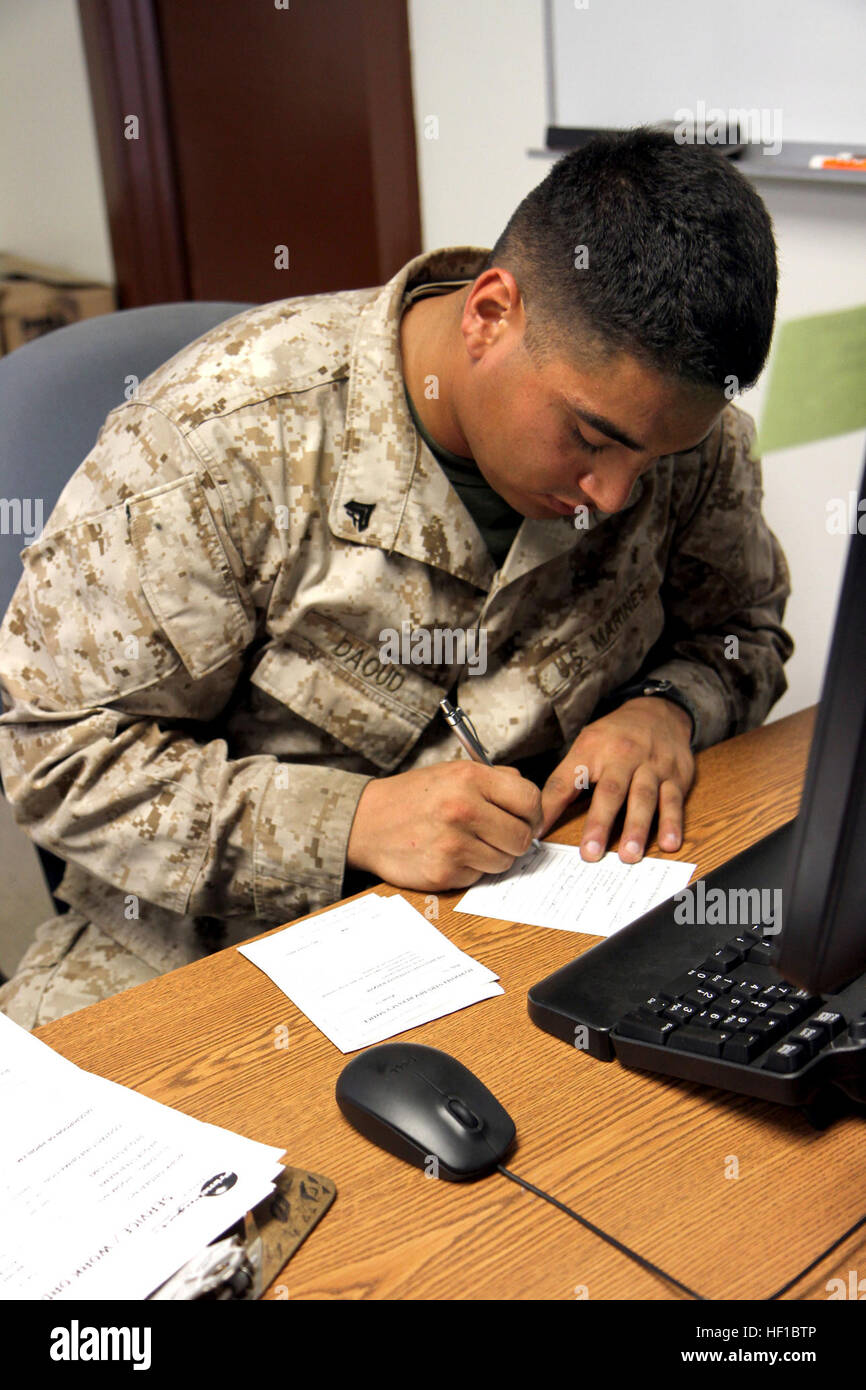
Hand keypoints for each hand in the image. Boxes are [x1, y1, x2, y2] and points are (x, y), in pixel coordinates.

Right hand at [346, 761, 542, 891]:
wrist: (366, 822)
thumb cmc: (413, 797)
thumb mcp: (453, 772)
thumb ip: (495, 781)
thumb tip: (532, 804)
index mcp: (469, 778)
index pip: (529, 799)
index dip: (533, 813)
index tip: (527, 820)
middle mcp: (463, 809)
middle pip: (522, 837)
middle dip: (515, 839)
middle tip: (499, 835)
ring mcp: (453, 844)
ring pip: (504, 862)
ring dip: (493, 856)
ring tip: (468, 843)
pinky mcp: (444, 873)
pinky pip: (479, 877)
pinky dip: (470, 869)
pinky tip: (450, 855)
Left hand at [539, 697, 694, 861]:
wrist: (658, 712)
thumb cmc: (614, 737)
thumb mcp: (585, 747)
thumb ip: (566, 781)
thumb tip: (540, 819)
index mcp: (592, 750)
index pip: (566, 781)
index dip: (551, 807)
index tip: (538, 832)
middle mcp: (623, 756)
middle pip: (610, 791)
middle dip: (600, 823)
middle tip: (591, 853)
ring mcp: (651, 766)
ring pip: (644, 797)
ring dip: (636, 828)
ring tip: (629, 855)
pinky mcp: (675, 776)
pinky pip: (674, 800)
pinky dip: (673, 823)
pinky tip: (670, 843)